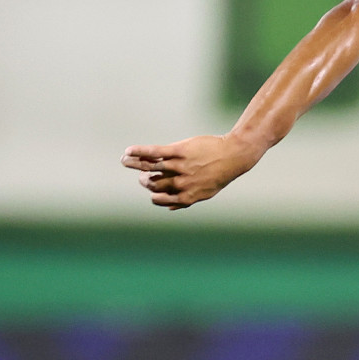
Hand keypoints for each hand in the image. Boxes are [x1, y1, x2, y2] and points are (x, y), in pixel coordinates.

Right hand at [121, 133, 263, 209]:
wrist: (233, 155)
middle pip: (152, 183)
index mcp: (185, 196)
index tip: (150, 189)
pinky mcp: (178, 151)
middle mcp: (180, 183)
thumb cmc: (219, 174)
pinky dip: (139, 152)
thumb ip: (185, 200)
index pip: (159, 198)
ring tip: (125, 160)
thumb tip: (169, 208)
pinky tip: (128, 151)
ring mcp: (178, 167)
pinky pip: (154, 153)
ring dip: (134, 164)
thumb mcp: (204, 193)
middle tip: (142, 175)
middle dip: (144, 180)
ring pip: (150, 168)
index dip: (152, 194)